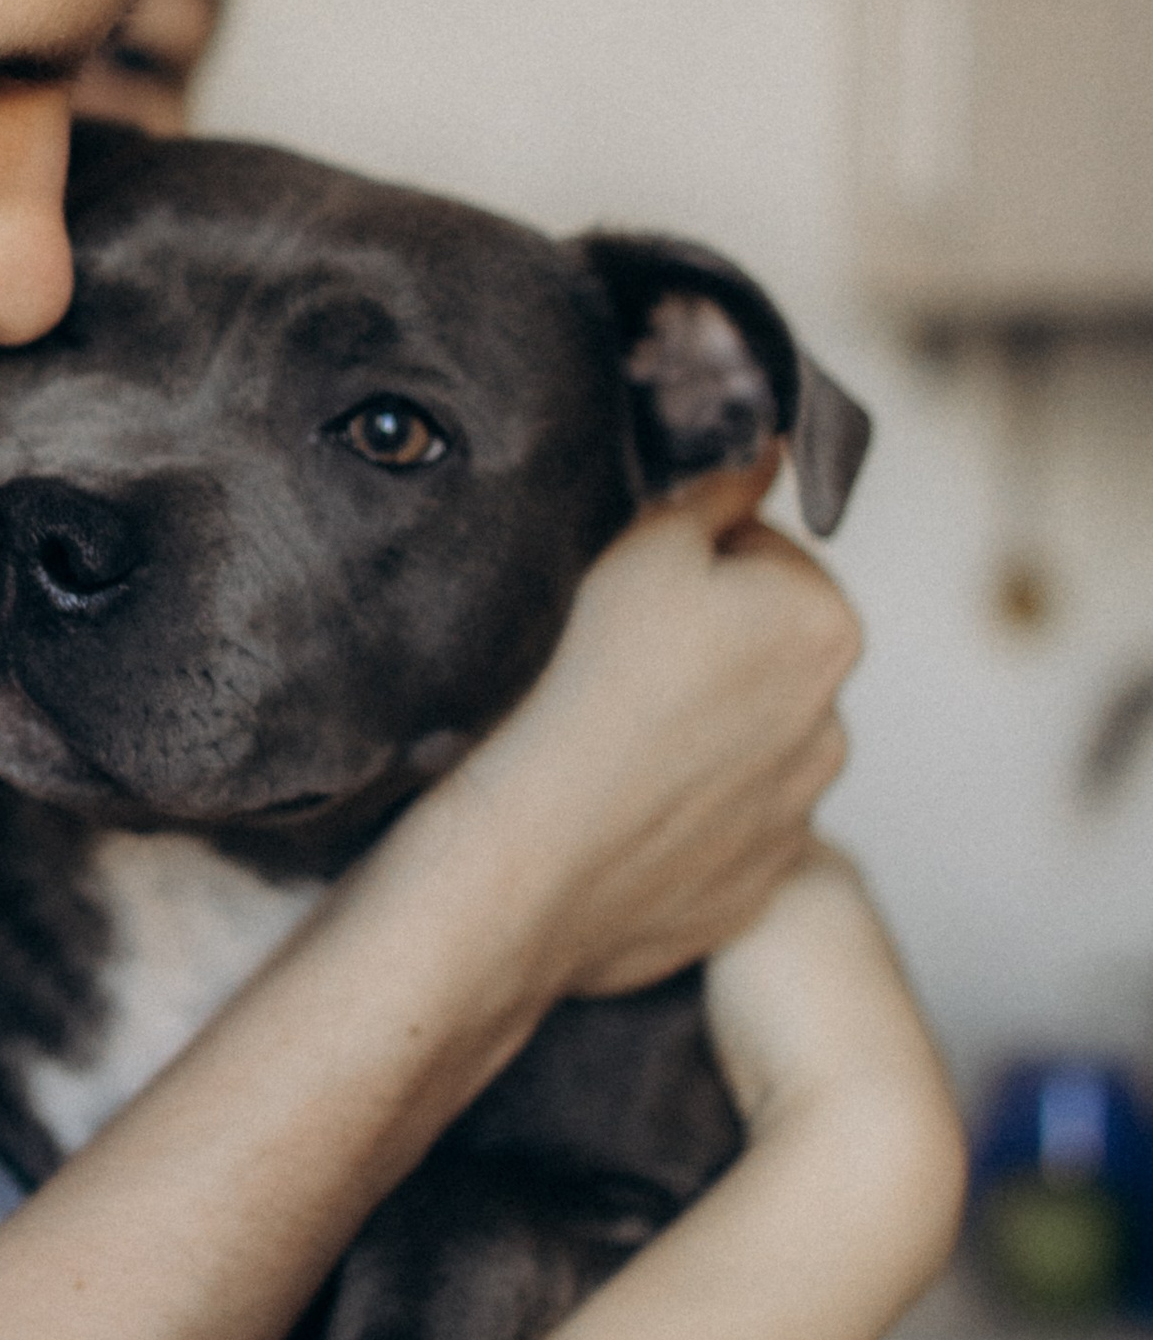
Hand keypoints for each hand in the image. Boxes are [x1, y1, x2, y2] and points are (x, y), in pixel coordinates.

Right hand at [460, 456, 858, 1004]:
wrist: (510, 873)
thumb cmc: (567, 689)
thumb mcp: (637, 541)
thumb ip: (717, 481)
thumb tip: (766, 444)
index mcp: (820, 624)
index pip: (751, 550)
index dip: (672, 559)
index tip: (608, 593)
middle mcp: (830, 727)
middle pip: (749, 650)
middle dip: (690, 648)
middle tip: (590, 664)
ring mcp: (788, 822)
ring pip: (729, 741)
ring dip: (680, 732)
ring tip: (591, 740)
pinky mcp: (741, 895)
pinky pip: (706, 828)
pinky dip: (665, 815)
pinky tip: (599, 810)